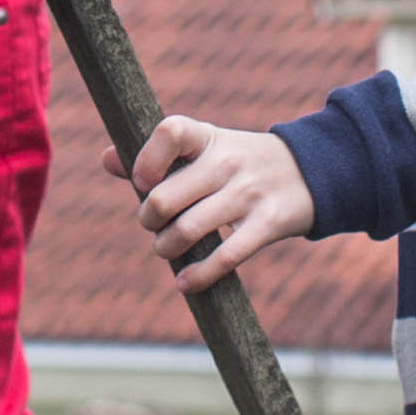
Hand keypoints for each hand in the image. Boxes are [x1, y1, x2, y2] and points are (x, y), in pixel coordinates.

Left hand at [128, 117, 313, 293]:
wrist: (308, 172)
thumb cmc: (237, 164)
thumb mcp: (204, 149)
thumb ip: (157, 156)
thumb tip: (107, 159)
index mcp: (208, 137)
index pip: (169, 131)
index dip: (145, 160)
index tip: (142, 181)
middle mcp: (227, 161)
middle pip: (165, 198)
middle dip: (149, 221)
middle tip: (154, 224)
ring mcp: (248, 193)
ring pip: (187, 231)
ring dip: (166, 248)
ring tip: (167, 248)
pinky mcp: (267, 224)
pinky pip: (224, 257)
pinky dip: (198, 276)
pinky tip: (185, 282)